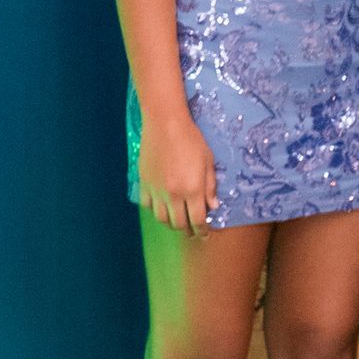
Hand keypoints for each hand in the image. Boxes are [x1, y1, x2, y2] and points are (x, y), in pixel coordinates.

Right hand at [138, 110, 217, 231]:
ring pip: (162, 218)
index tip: (204, 234)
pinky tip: (162, 206)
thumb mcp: (208, 161)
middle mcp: (174, 194)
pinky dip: (155, 210)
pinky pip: (147, 205)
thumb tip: (213, 206)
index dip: (202, 231)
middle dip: (187, 230)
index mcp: (192, 190)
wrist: (165, 123)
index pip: (197, 220)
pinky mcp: (144, 183)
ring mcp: (156, 190)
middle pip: (179, 224)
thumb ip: (210, 186)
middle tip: (192, 230)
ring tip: (177, 221)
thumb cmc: (192, 139)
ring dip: (171, 223)